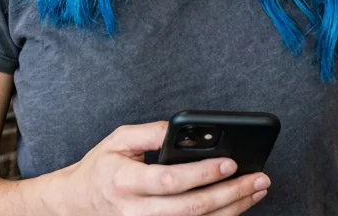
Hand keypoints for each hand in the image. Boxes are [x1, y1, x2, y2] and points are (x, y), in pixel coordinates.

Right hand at [55, 121, 269, 215]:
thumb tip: (183, 129)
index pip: (169, 181)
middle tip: (258, 179)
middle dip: (230, 194)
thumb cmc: (101, 168)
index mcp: (124, 180)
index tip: (230, 163)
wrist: (78, 204)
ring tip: (257, 191)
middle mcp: (135, 211)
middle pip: (190, 209)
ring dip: (232, 210)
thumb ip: (150, 132)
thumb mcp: (117, 140)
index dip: (202, 174)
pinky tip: (236, 208)